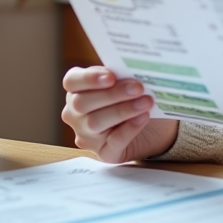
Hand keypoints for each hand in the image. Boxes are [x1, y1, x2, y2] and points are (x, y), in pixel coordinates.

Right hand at [62, 66, 179, 162]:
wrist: (151, 127)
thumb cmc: (132, 98)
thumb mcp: (124, 83)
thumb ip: (121, 76)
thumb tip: (132, 69)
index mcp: (76, 91)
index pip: (71, 81)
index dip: (88, 78)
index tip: (111, 76)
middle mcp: (75, 115)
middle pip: (82, 103)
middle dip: (112, 94)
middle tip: (138, 87)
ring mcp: (87, 136)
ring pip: (95, 123)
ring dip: (123, 110)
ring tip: (146, 101)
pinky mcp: (105, 153)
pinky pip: (114, 141)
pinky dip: (130, 128)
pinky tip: (144, 117)